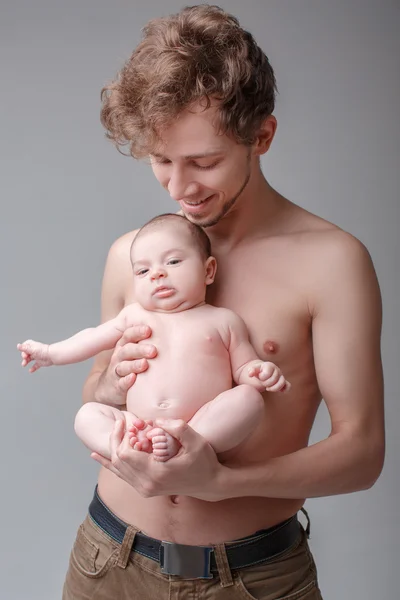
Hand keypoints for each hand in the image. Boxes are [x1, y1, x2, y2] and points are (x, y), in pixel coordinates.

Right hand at [17, 340, 51, 371]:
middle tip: (25, 358)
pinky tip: (30, 370)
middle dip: (24, 357)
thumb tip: (18, 345)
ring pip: (29, 359)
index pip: (25, 346)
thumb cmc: (43, 351)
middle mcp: (34, 351)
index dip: (23, 350)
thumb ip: (24, 348)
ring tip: (24, 364)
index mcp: (32, 346)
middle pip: (26, 354)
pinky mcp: (40, 362)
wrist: (52, 356)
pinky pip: (35, 365)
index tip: (24, 353)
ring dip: (26, 362)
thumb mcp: (31, 349)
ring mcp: (37, 356)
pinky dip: (33, 368)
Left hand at [91, 418, 226, 500]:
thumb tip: (154, 420)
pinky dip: (109, 463)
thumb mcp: (196, 441)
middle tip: (121, 422)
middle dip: (116, 439)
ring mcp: (144, 489)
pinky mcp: (145, 489)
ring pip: (116, 468)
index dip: (122, 435)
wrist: (210, 485)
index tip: (128, 421)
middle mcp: (146, 485)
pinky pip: (121, 475)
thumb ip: (177, 427)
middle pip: (117, 460)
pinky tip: (96, 454)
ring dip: (112, 448)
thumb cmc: (204, 461)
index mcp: (155, 473)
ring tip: (113, 430)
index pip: (125, 454)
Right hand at [95, 325, 156, 405]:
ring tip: (145, 364)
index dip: (137, 332)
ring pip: (124, 367)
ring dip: (134, 365)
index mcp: (124, 345)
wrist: (112, 387)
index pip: (129, 335)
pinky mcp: (117, 386)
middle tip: (153, 350)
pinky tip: (133, 379)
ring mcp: (117, 371)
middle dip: (140, 349)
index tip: (149, 330)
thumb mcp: (136, 351)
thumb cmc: (131, 364)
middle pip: (127, 350)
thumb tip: (173, 329)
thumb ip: (148, 341)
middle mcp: (119, 356)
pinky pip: (121, 384)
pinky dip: (126, 381)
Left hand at [248, 362, 290, 392]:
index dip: (262, 377)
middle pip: (274, 379)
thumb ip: (251, 370)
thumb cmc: (257, 371)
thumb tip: (250, 374)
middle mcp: (277, 370)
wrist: (261, 372)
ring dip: (274, 388)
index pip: (267, 373)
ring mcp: (281, 376)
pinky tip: (280, 391)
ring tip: (267, 388)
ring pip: (282, 383)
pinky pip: (288, 386)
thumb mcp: (253, 369)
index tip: (259, 377)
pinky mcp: (283, 382)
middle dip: (266, 383)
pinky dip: (285, 389)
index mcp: (269, 365)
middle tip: (262, 383)